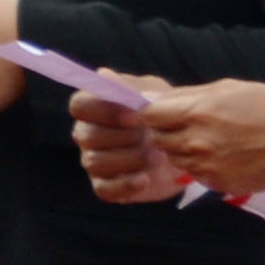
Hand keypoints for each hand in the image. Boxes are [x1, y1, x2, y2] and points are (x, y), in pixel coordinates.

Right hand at [71, 81, 185, 203]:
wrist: (186, 148)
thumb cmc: (165, 115)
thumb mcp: (155, 95)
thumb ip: (131, 87)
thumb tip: (104, 74)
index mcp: (95, 107)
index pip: (79, 105)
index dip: (103, 111)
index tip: (134, 116)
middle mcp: (87, 133)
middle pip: (86, 136)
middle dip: (122, 137)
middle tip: (150, 136)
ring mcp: (94, 160)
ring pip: (94, 162)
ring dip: (129, 159)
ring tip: (156, 156)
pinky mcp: (105, 185)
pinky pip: (103, 189)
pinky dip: (125, 185)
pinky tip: (146, 178)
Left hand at [138, 77, 264, 198]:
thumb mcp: (229, 88)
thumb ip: (187, 96)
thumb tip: (151, 98)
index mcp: (198, 112)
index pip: (149, 117)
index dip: (152, 115)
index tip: (161, 114)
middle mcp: (197, 142)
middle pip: (158, 140)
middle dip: (166, 133)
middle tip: (189, 127)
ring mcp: (207, 166)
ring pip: (175, 160)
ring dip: (183, 151)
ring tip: (211, 141)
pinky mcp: (218, 184)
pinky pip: (195, 175)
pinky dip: (201, 166)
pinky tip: (224, 156)